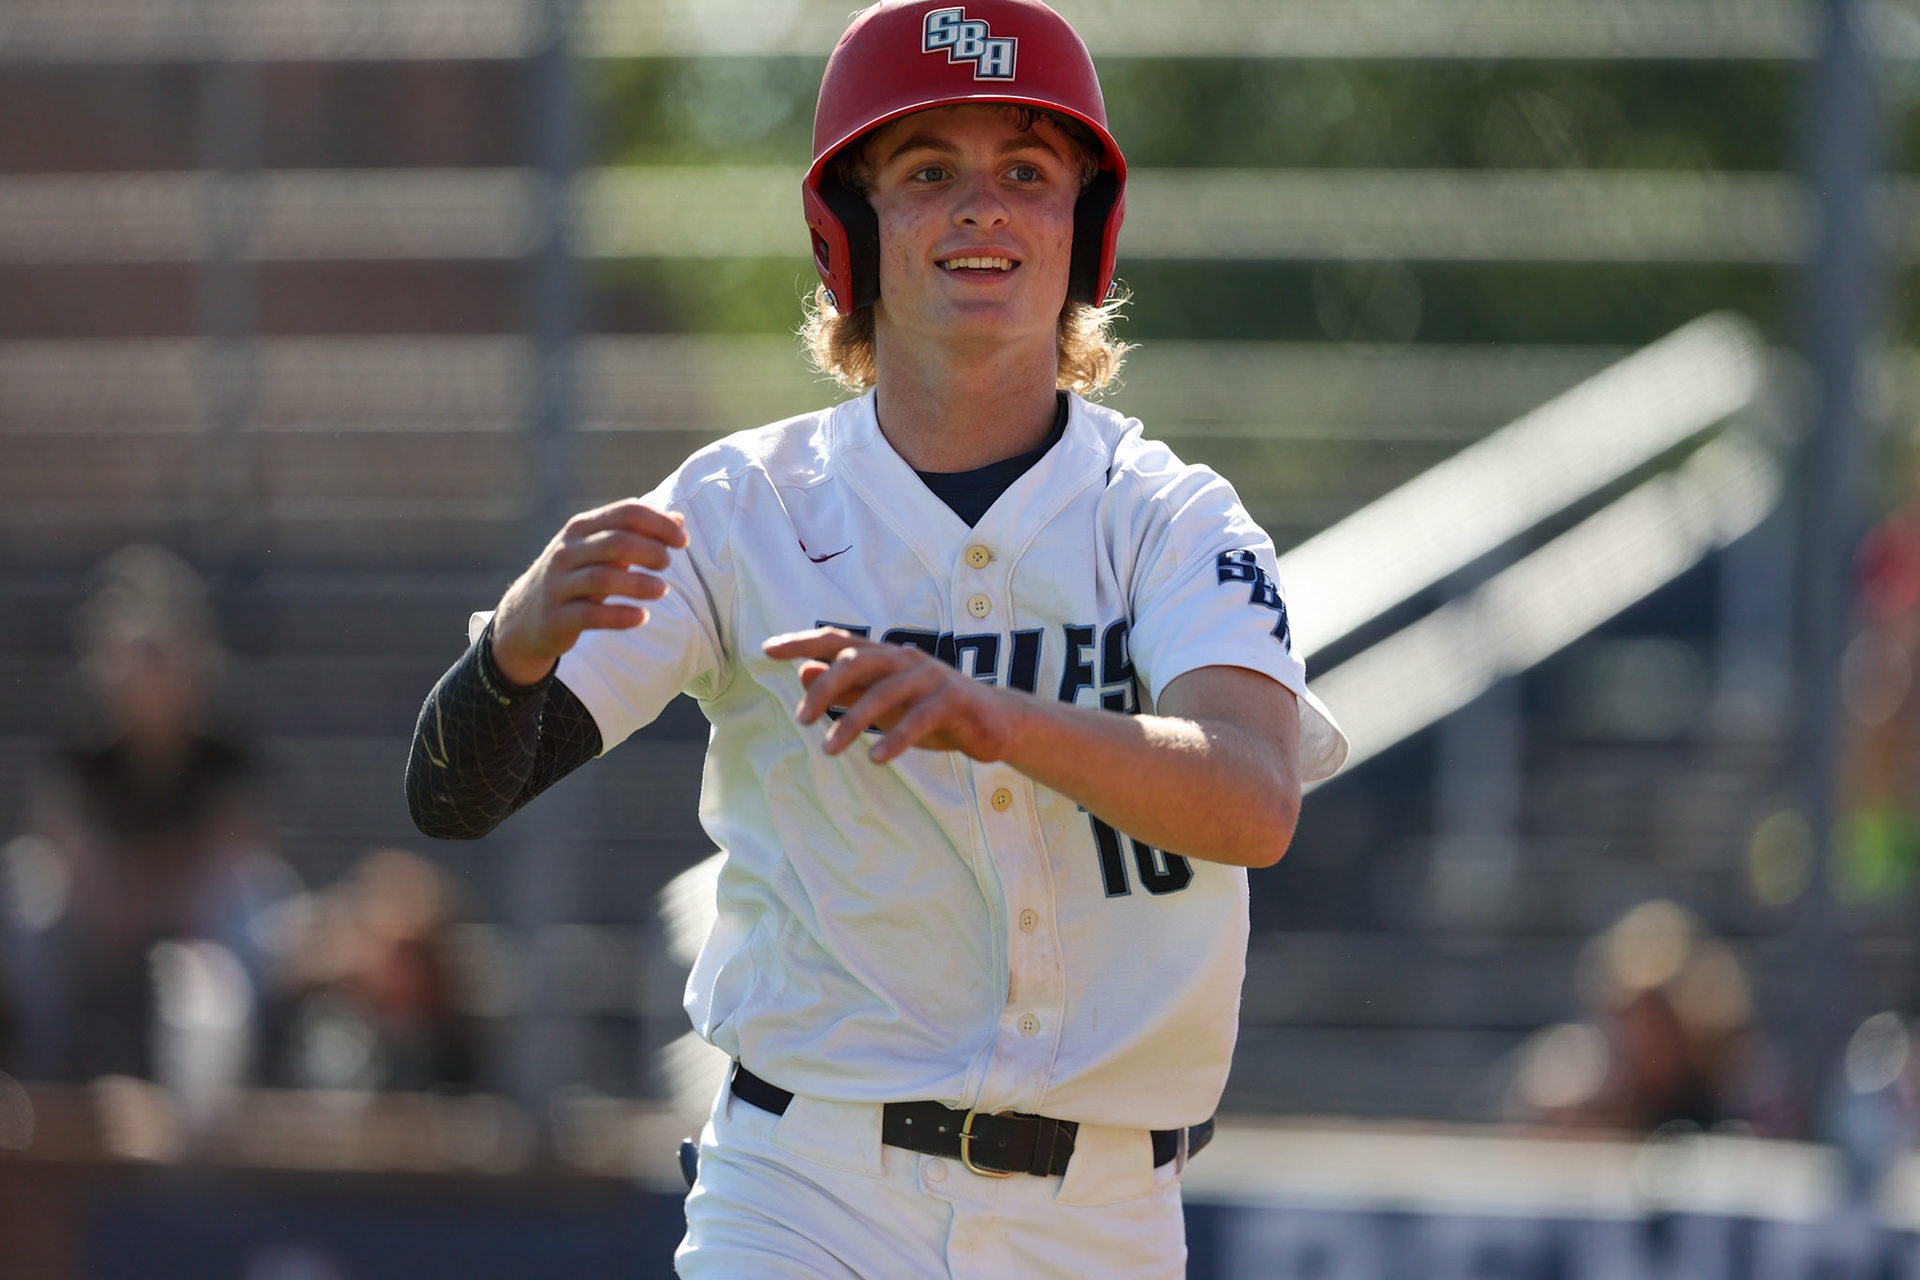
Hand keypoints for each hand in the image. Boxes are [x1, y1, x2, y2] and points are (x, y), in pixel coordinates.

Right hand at [490, 500, 688, 685]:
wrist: (524, 617)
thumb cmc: (575, 577)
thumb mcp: (600, 550)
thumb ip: (638, 534)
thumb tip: (679, 520)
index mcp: (581, 528)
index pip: (625, 512)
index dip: (659, 523)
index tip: (683, 540)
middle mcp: (567, 552)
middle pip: (615, 542)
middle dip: (650, 551)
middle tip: (668, 563)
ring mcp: (559, 584)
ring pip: (603, 578)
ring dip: (639, 584)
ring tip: (662, 590)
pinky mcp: (556, 617)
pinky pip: (591, 615)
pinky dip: (620, 616)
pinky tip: (642, 617)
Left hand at [762, 628, 1024, 764]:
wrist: (995, 723)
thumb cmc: (932, 711)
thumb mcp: (883, 702)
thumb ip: (847, 688)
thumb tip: (803, 671)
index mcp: (886, 656)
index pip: (838, 640)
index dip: (803, 641)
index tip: (767, 650)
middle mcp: (906, 659)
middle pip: (857, 660)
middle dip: (825, 688)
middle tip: (800, 719)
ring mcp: (933, 677)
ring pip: (886, 691)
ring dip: (853, 720)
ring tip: (830, 750)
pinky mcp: (956, 700)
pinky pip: (922, 717)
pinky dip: (896, 737)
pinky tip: (876, 758)